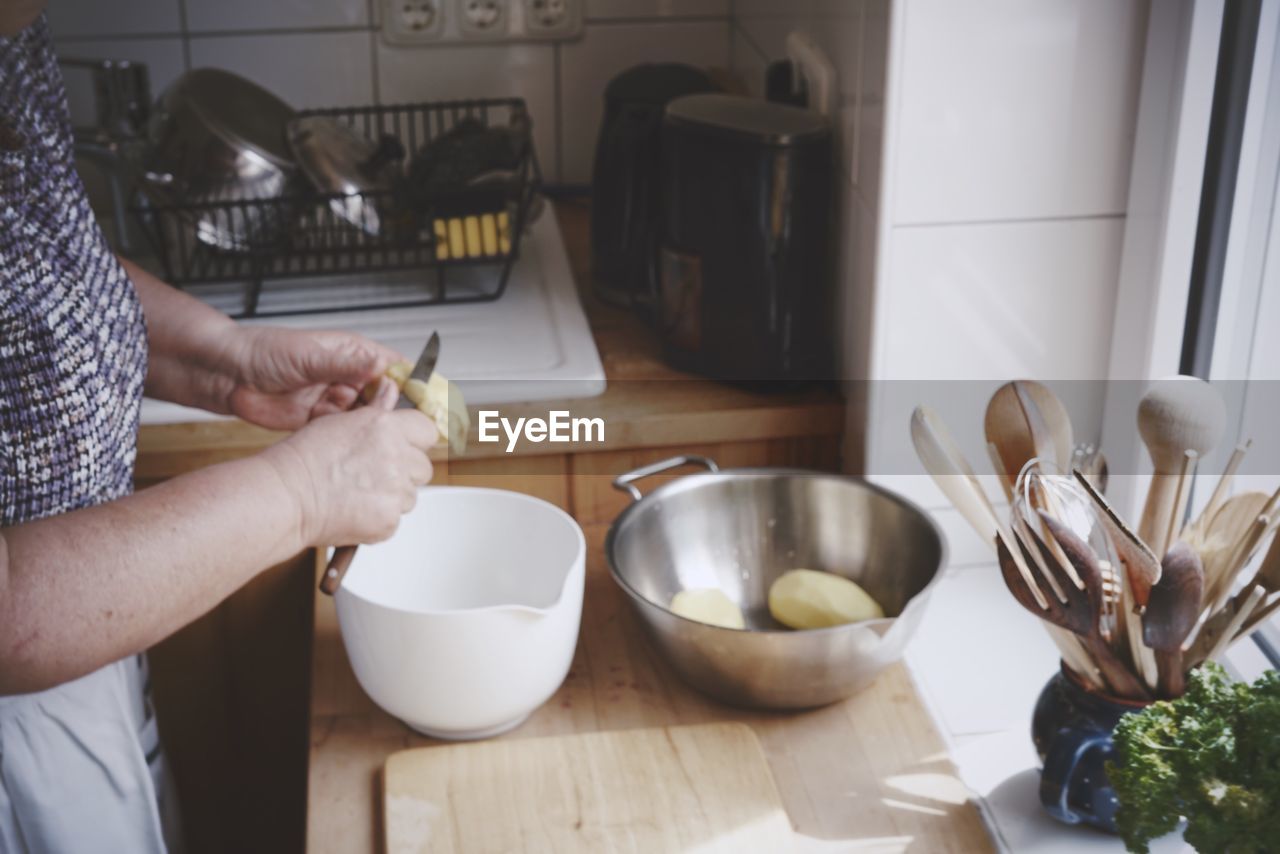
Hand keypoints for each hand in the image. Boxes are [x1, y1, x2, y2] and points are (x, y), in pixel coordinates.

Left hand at [225, 327, 402, 430]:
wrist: (227, 376)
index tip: (431, 398)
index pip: (394, 366)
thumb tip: (379, 366)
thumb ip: (345, 364)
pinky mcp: (320, 422)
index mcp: (351, 353)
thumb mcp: (309, 356)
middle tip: (412, 428)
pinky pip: (345, 433)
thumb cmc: (263, 351)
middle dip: (399, 411)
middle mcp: (347, 376)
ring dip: (377, 428)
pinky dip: (354, 441)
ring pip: (368, 418)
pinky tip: (360, 447)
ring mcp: (334, 400)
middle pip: (387, 396)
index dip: (415, 382)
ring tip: (387, 439)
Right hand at [264, 380, 438, 546]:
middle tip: (373, 474)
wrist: (285, 496)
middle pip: (423, 466)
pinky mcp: (388, 519)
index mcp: (386, 427)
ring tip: (359, 492)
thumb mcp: (340, 421)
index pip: (427, 430)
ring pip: (411, 495)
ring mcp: (395, 490)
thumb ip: (375, 410)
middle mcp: (396, 456)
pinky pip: (396, 518)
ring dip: (393, 496)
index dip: (416, 440)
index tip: (405, 447)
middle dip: (405, 472)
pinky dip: (380, 518)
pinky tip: (355, 509)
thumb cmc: (303, 459)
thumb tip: (390, 389)